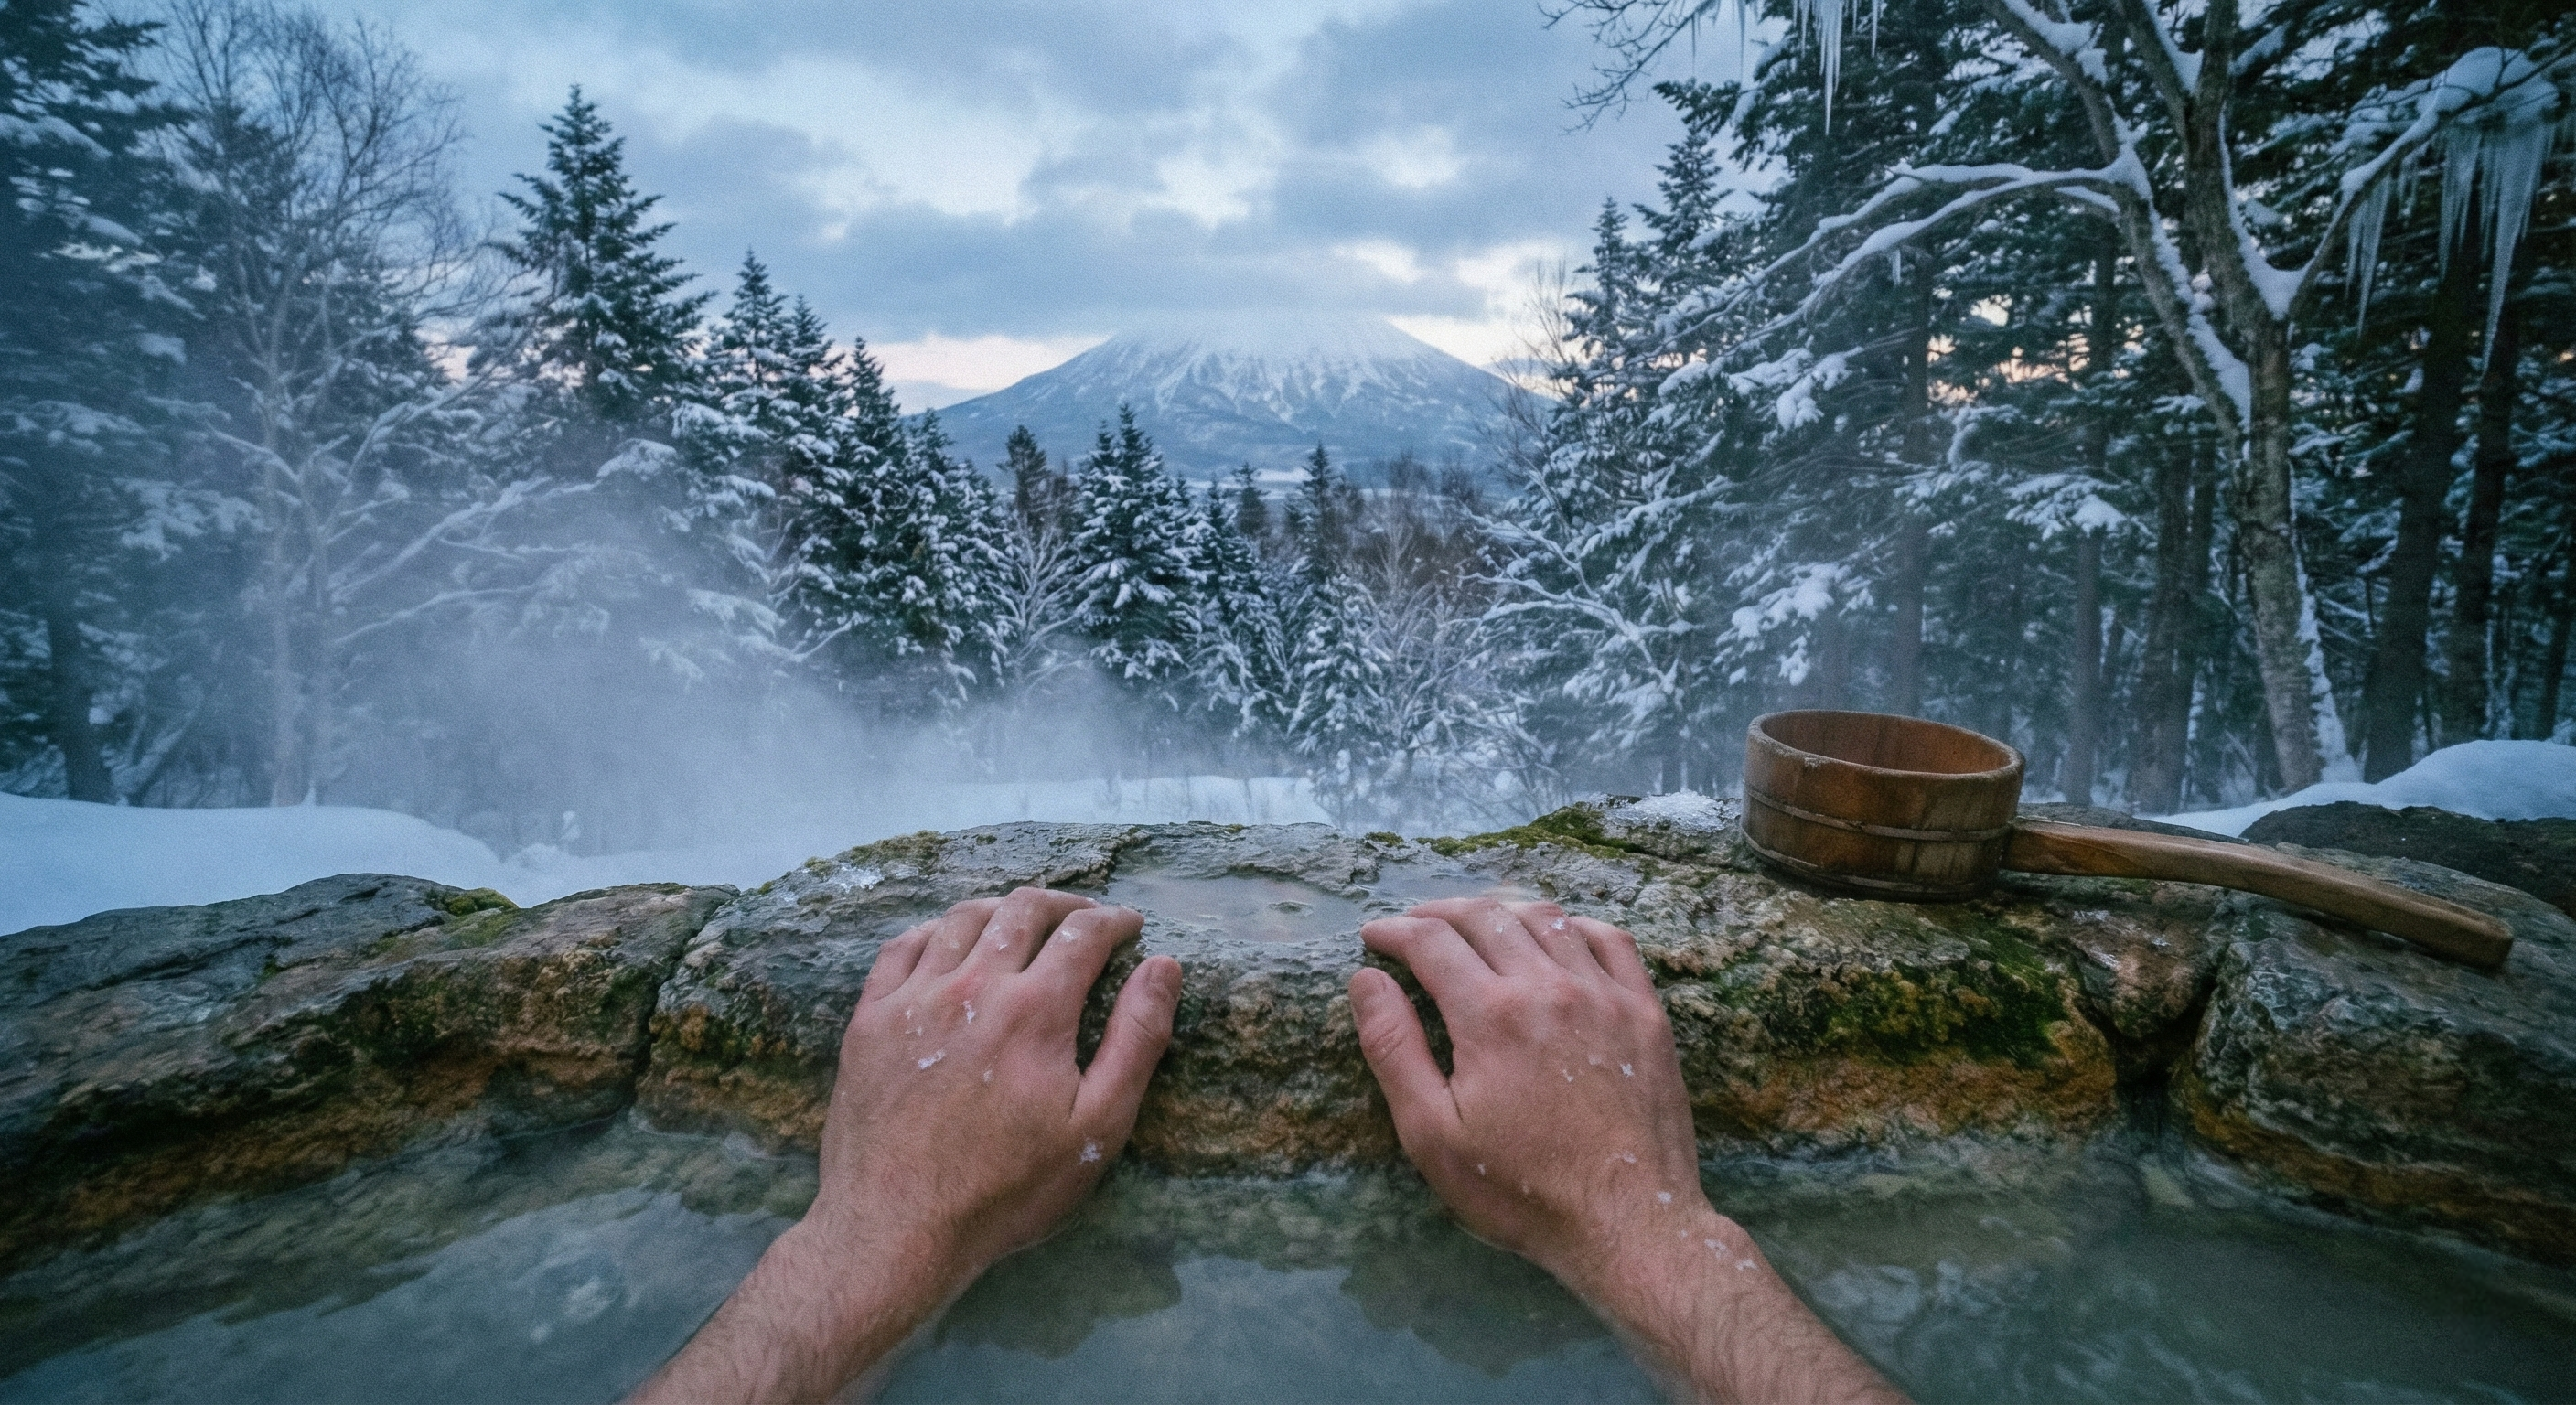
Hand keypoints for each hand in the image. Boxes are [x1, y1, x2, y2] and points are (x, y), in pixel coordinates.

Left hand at [631, 889, 1181, 1404]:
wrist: (893, 1229)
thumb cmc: (1007, 1190)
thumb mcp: (1096, 1127)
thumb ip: (1136, 1040)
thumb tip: (1163, 967)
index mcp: (1035, 1009)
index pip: (1084, 934)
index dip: (1115, 921)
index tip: (1130, 926)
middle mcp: (973, 985)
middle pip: (1023, 910)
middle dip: (1064, 905)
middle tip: (1084, 917)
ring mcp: (913, 998)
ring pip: (961, 919)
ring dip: (1003, 909)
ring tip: (1022, 921)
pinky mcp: (869, 1019)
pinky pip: (902, 947)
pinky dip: (936, 931)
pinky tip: (948, 943)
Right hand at [1349, 898, 1704, 1287]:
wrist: (1628, 1224)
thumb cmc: (1520, 1190)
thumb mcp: (1432, 1135)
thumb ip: (1394, 1049)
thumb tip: (1366, 980)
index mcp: (1491, 1015)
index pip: (1432, 942)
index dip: (1394, 932)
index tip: (1374, 938)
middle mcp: (1549, 986)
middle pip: (1486, 917)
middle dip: (1439, 912)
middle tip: (1415, 926)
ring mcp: (1605, 994)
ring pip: (1546, 919)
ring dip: (1501, 911)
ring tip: (1476, 924)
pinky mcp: (1645, 1012)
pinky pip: (1610, 941)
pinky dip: (1573, 926)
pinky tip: (1555, 938)